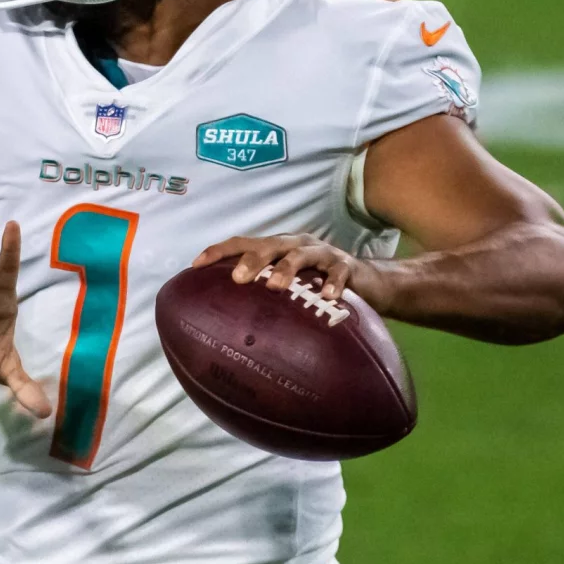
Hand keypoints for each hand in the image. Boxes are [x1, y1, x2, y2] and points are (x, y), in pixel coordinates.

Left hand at [192, 234, 391, 309]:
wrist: (368, 284)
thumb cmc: (316, 287)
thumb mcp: (288, 287)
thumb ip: (261, 296)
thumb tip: (223, 320)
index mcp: (276, 248)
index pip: (243, 243)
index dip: (219, 251)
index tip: (195, 265)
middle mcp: (296, 245)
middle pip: (269, 246)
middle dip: (252, 260)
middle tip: (237, 278)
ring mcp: (321, 253)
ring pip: (301, 255)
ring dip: (286, 269)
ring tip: (275, 287)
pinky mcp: (346, 267)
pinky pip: (337, 274)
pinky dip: (331, 284)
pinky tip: (327, 298)